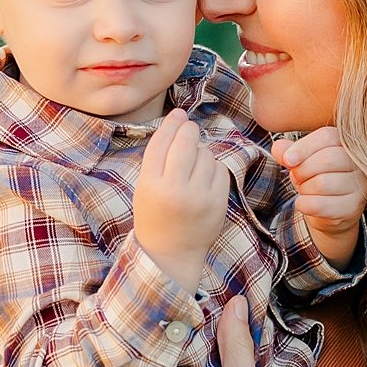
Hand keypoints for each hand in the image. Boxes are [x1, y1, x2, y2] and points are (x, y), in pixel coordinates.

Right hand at [131, 108, 230, 292]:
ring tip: (193, 165)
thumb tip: (180, 117)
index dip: (171, 123)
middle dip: (188, 130)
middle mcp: (174, 190)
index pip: (161, 142)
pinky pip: (220, 169)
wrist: (172, 252)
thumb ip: (159, 155)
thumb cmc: (156, 213)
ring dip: (201, 152)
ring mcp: (199, 197)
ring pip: (206, 153)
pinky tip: (205, 178)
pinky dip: (214, 167)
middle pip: (186, 142)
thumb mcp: (145, 185)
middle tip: (189, 131)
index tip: (178, 114)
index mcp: (150, 185)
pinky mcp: (218, 203)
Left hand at [273, 126, 366, 265]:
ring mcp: (359, 186)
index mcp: (346, 143)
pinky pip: (320, 205)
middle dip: (302, 170)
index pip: (326, 137)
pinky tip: (306, 203)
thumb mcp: (301, 160)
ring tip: (306, 190)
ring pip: (323, 183)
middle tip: (296, 177)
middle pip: (327, 159)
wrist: (329, 212)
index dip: (303, 148)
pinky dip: (304, 204)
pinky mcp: (353, 208)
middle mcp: (358, 163)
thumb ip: (289, 151)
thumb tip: (278, 147)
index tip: (288, 160)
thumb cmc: (316, 178)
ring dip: (304, 188)